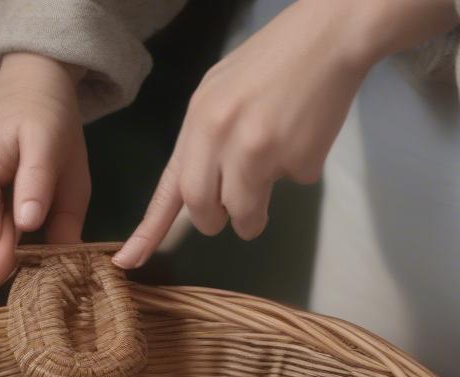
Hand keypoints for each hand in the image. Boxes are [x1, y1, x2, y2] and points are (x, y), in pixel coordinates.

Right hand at [0, 53, 89, 287]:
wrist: (31, 85)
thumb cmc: (47, 115)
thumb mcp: (54, 148)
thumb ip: (42, 190)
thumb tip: (30, 229)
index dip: (5, 260)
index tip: (25, 286)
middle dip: (14, 262)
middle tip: (43, 289)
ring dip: (16, 253)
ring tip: (44, 270)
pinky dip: (15, 241)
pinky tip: (33, 254)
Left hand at [114, 0, 459, 266]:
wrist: (330, 34)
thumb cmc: (272, 62)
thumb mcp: (219, 93)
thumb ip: (204, 141)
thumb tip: (199, 192)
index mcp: (199, 121)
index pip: (168, 188)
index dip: (147, 230)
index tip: (129, 261)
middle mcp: (221, 139)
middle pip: (204, 212)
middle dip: (216, 221)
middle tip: (231, 211)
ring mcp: (260, 152)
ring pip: (245, 214)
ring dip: (256, 213)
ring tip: (273, 168)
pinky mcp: (297, 161)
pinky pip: (292, 186)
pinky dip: (298, 170)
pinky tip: (305, 134)